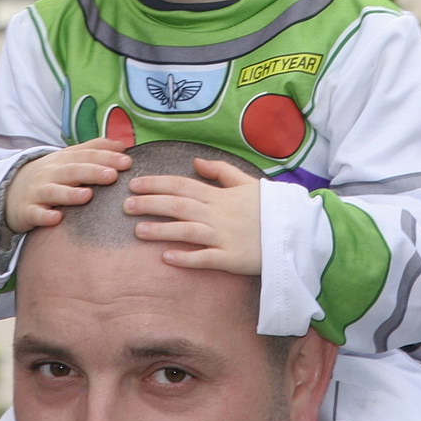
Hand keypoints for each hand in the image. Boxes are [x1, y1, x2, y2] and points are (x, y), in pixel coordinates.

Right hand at [5, 139, 131, 234]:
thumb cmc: (51, 175)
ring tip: (87, 195)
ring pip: (53, 191)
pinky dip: (45, 216)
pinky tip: (57, 218)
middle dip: (92, 172)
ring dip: (69, 193)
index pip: (86, 155)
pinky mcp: (27, 211)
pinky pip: (36, 214)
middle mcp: (51, 173)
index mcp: (63, 159)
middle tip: (113, 176)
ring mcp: (37, 192)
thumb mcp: (69, 158)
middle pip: (72, 171)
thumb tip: (123, 144)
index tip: (127, 162)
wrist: (11, 190)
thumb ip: (95, 149)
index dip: (106, 157)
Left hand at [123, 157, 261, 274]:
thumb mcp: (247, 182)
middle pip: (178, 206)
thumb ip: (220, 171)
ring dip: (160, 231)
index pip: (182, 185)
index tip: (135, 184)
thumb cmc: (269, 207)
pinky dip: (186, 258)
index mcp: (220, 196)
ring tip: (137, 231)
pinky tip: (166, 258)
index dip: (156, 184)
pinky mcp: (231, 259)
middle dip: (150, 204)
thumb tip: (195, 161)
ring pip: (186, 231)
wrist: (295, 232)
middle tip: (125, 205)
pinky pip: (205, 258)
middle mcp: (218, 214)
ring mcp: (224, 237)